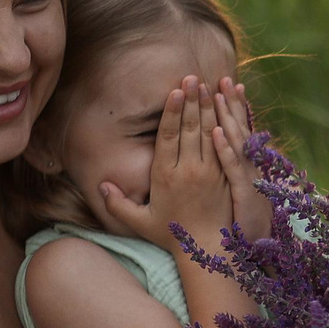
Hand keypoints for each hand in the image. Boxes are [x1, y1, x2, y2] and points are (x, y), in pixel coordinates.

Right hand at [100, 75, 232, 250]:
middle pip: (191, 129)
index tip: (175, 91)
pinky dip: (227, 125)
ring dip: (209, 108)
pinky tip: (226, 110)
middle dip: (192, 101)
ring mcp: (210, 173)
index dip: (173, 112)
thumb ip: (118, 204)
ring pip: (210, 133)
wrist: (209, 249)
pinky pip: (227, 145)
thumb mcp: (140, 222)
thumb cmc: (172, 235)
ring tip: (208, 85)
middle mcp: (189, 171)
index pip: (169, 137)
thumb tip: (101, 186)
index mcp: (165, 177)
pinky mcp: (227, 176)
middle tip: (193, 77)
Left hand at [210, 75, 273, 240]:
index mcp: (245, 168)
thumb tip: (222, 157)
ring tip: (217, 94)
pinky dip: (226, 149)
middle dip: (230, 103)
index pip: (237, 131)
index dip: (232, 108)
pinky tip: (216, 132)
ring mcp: (249, 180)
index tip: (224, 85)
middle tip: (224, 77)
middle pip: (239, 129)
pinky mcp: (246, 194)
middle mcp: (250, 169)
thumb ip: (232, 175)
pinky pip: (233, 168)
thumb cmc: (242, 228)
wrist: (257, 253)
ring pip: (237, 142)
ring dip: (228, 117)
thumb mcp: (239, 197)